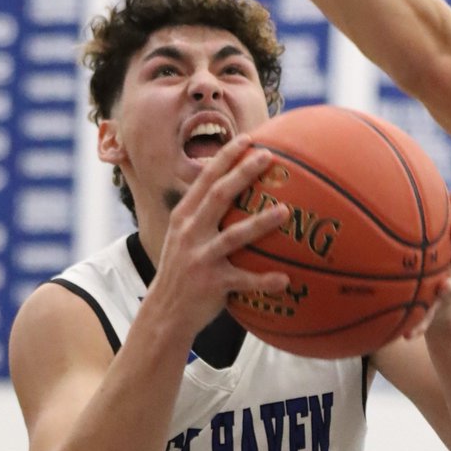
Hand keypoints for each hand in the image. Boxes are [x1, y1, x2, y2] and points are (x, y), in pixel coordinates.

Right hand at [153, 135, 290, 337]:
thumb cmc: (184, 270)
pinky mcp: (211, 284)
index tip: (248, 138)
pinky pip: (243, 281)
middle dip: (243, 173)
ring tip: (285, 211)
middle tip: (268, 157)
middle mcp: (189, 232)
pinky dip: (264, 281)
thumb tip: (235, 189)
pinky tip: (285, 280)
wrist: (165, 312)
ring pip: (233, 236)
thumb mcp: (184, 237)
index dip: (226, 157)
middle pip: (218, 196)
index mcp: (184, 217)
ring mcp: (200, 258)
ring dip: (260, 223)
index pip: (205, 179)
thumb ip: (204, 214)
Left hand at [405, 187, 450, 337]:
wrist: (436, 307)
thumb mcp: (416, 246)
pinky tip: (408, 336)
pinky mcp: (437, 314)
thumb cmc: (421, 266)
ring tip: (447, 286)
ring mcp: (449, 289)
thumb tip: (371, 188)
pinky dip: (419, 327)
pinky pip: (427, 321)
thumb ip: (402, 223)